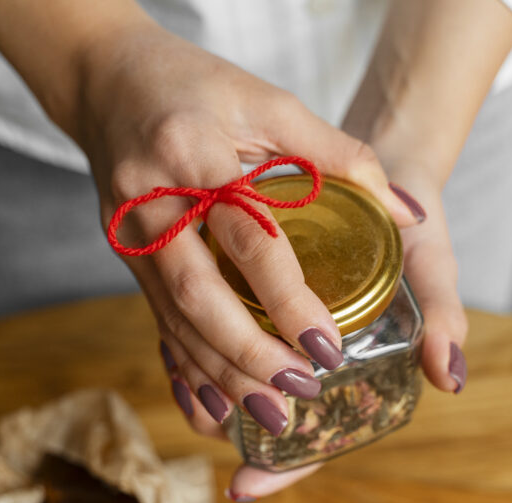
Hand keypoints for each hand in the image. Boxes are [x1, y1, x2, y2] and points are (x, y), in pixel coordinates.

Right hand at [71, 23, 420, 483]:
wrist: (105, 79)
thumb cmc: (195, 84)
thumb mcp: (269, 102)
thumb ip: (340, 154)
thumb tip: (406, 214)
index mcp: (194, 153)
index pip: (246, 236)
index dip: (287, 296)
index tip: (327, 342)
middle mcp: (152, 199)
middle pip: (199, 294)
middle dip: (250, 354)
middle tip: (301, 390)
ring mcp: (131, 232)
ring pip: (175, 318)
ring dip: (222, 372)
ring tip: (271, 413)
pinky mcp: (125, 253)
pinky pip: (157, 318)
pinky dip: (188, 364)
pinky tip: (214, 403)